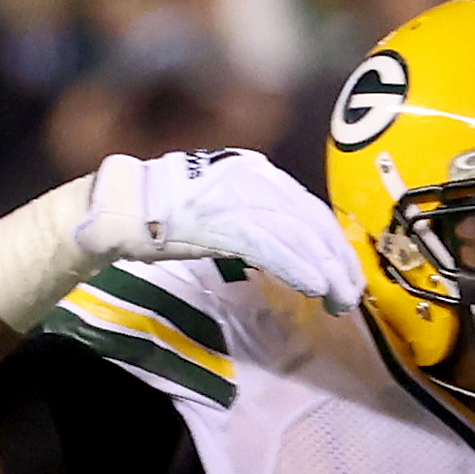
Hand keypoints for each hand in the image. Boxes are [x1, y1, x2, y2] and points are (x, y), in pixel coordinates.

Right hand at [79, 150, 360, 313]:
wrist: (122, 204)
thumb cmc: (171, 211)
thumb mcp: (228, 204)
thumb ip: (263, 218)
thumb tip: (300, 249)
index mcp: (258, 172)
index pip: (311, 210)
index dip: (336, 246)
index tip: (349, 275)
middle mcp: (254, 177)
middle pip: (313, 223)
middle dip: (338, 263)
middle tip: (352, 296)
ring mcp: (237, 196)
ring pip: (298, 236)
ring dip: (325, 273)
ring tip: (340, 301)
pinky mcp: (220, 219)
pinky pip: (270, 246)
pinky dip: (297, 268)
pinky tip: (315, 288)